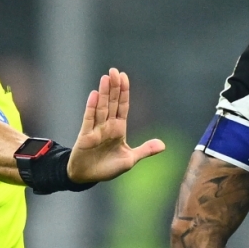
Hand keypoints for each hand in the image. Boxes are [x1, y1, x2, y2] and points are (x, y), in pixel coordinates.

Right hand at [67, 68, 167, 184]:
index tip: (124, 77)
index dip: (124, 92)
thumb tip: (163, 145)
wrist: (87, 177)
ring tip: (106, 78)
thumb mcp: (130, 159)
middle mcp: (107, 126)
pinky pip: (89, 119)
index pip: (123, 107)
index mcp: (119, 129)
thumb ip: (145, 150)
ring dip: (104, 93)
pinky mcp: (85, 135)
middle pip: (112, 103)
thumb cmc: (107, 168)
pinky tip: (94, 95)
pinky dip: (92, 107)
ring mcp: (96, 129)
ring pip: (101, 107)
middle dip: (114, 87)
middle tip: (114, 71)